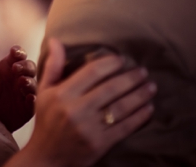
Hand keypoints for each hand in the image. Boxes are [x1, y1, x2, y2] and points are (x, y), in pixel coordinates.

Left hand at [0, 27, 36, 130]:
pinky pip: (35, 103)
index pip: (19, 54)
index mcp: (9, 66)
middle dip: (25, 66)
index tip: (14, 53)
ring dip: (30, 81)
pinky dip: (34, 99)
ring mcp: (25, 92)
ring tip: (21, 83)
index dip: (19, 52)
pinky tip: (28, 98)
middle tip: (15, 69)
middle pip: (30, 67)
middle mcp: (19, 77)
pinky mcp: (28, 108)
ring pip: (35, 83)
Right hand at [23, 38, 155, 166]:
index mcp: (61, 94)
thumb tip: (56, 40)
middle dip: (131, 78)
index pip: (91, 72)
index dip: (109, 63)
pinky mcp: (101, 143)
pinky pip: (125, 127)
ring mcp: (89, 128)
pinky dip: (139, 117)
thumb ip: (53, 65)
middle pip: (111, 89)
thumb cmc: (46, 120)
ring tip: (151, 87)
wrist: (47, 157)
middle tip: (143, 72)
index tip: (121, 60)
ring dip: (140, 95)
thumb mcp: (44, 91)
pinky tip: (148, 108)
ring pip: (121, 107)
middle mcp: (76, 110)